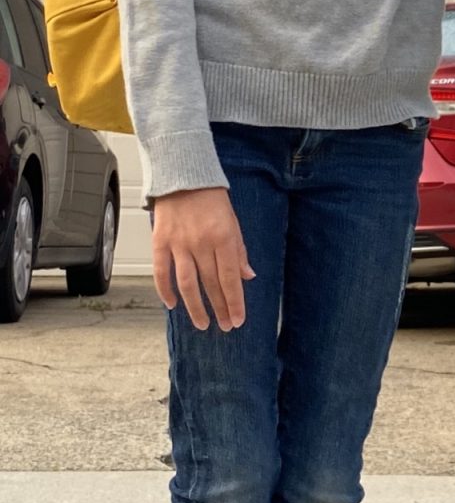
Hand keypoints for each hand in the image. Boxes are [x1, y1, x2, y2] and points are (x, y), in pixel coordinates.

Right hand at [151, 187, 254, 330]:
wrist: (183, 176)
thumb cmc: (211, 199)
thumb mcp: (233, 222)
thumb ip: (239, 251)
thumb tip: (248, 277)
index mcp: (223, 238)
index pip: (230, 278)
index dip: (234, 302)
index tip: (238, 319)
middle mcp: (201, 243)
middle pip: (211, 284)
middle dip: (220, 308)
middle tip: (225, 326)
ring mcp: (179, 243)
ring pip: (186, 284)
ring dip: (195, 307)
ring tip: (202, 323)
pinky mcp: (160, 241)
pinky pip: (161, 271)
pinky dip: (165, 290)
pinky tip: (171, 304)